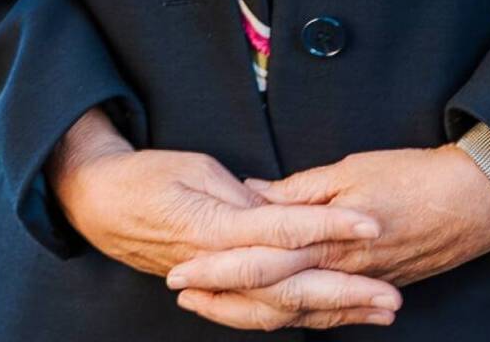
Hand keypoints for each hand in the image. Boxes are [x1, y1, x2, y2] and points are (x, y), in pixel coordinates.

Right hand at [45, 108, 403, 329]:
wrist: (98, 203)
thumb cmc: (146, 176)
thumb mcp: (198, 169)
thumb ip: (245, 196)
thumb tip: (284, 209)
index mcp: (216, 228)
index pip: (284, 231)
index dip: (330, 228)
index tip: (371, 224)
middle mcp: (220, 265)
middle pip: (292, 286)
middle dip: (346, 294)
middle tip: (391, 297)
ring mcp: (218, 285)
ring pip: (283, 309)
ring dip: (334, 313)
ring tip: (379, 311)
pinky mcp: (219, 291)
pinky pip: (264, 313)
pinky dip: (302, 318)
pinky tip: (336, 319)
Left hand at [163, 145, 489, 322]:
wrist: (476, 200)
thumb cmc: (415, 176)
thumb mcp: (351, 170)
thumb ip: (300, 191)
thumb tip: (255, 195)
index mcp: (327, 240)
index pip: (259, 260)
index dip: (218, 268)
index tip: (181, 270)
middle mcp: (337, 272)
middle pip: (269, 295)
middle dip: (222, 298)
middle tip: (182, 295)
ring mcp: (356, 286)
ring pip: (293, 311)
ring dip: (249, 312)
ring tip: (211, 308)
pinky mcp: (373, 287)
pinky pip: (324, 313)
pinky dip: (294, 316)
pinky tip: (275, 315)